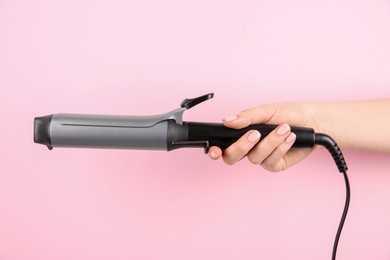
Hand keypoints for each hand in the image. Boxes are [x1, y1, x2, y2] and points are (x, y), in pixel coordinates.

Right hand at [208, 102, 327, 171]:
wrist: (313, 122)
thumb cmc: (289, 113)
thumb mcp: (266, 111)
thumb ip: (246, 117)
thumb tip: (227, 120)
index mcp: (241, 134)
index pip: (222, 146)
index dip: (214, 151)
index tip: (214, 151)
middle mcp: (249, 147)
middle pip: (232, 157)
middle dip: (242, 146)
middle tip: (255, 134)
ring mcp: (262, 157)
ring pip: (255, 158)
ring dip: (270, 142)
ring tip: (284, 129)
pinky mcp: (275, 165)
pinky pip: (271, 162)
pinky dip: (281, 148)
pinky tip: (290, 138)